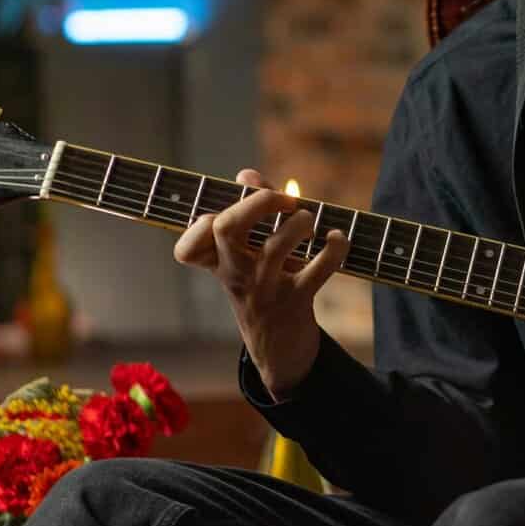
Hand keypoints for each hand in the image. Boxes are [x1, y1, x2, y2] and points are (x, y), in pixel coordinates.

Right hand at [173, 168, 348, 397]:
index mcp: (219, 264)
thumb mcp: (248, 256)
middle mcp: (237, 275)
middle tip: (285, 201)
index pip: (187, 248)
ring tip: (309, 222)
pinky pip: (317, 270)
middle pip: (225, 228)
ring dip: (299, 223)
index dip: (197, 226)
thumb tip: (246, 174)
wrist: (279, 350)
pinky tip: (337, 238)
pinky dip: (334, 248)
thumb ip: (248, 210)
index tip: (221, 215)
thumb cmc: (263, 288)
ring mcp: (265, 289)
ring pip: (275, 247)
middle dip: (257, 202)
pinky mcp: (296, 301)